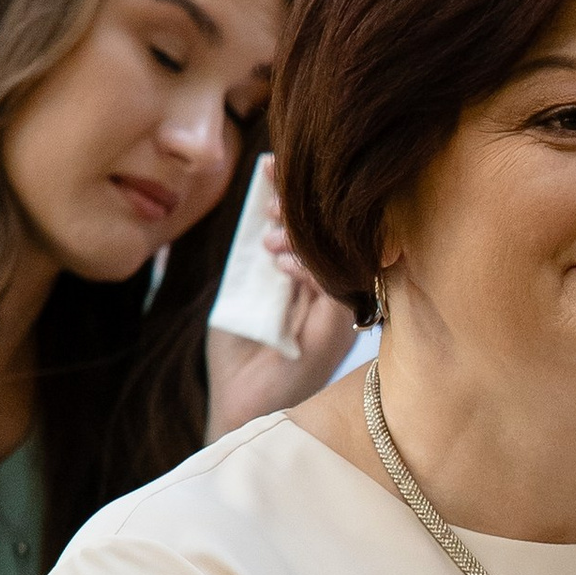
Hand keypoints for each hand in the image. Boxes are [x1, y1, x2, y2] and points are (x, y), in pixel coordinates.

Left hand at [205, 201, 363, 433]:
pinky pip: (335, 286)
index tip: (270, 166)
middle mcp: (330, 293)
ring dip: (303, 236)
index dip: (290, 194)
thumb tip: (260, 204)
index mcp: (309, 281)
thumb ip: (254, 255)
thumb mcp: (241, 292)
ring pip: (335, 254)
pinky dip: (310, 268)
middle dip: (300, 207)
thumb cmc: (238, 356)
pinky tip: (282, 264)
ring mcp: (338, 312)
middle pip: (326, 233)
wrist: (237, 408)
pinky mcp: (338, 332)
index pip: (308, 225)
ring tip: (270, 237)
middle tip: (272, 199)